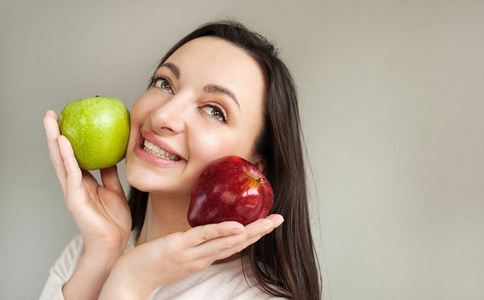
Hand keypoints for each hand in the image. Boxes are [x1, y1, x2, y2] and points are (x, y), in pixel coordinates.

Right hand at [43, 110, 131, 257]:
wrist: (114, 243)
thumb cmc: (113, 220)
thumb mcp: (114, 190)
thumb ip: (109, 175)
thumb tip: (110, 157)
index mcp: (83, 182)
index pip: (72, 156)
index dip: (67, 139)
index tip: (67, 120)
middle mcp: (74, 184)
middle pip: (61, 155)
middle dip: (54, 133)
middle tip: (51, 114)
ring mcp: (72, 190)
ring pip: (60, 160)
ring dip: (54, 139)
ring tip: (50, 120)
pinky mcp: (75, 197)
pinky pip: (71, 172)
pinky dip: (66, 156)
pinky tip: (64, 141)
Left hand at [99, 214, 283, 298]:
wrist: (126, 282)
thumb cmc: (149, 264)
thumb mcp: (176, 253)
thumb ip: (191, 243)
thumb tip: (201, 231)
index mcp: (202, 257)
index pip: (232, 244)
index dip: (252, 234)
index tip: (268, 223)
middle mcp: (201, 257)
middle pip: (236, 243)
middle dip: (260, 231)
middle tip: (279, 219)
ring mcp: (191, 254)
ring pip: (226, 242)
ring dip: (250, 231)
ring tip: (269, 222)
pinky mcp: (177, 247)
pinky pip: (202, 238)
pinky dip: (221, 231)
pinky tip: (236, 226)